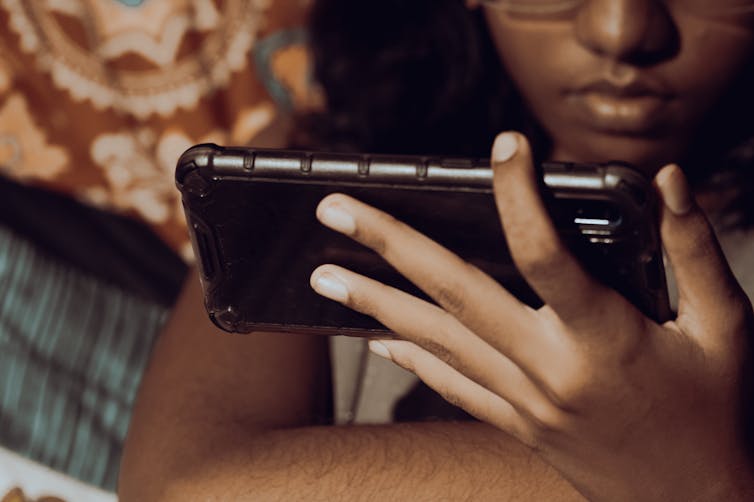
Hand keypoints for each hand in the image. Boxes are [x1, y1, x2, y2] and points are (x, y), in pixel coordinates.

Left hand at [309, 132, 753, 500]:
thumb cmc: (717, 415)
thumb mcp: (726, 328)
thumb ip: (692, 250)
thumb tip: (669, 183)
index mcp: (604, 337)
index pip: (544, 252)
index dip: (519, 194)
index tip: (503, 148)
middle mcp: (550, 368)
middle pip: (454, 293)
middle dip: (388, 245)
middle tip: (335, 211)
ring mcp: (525, 401)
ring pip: (435, 342)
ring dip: (376, 303)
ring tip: (324, 276)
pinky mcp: (517, 423)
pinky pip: (451, 387)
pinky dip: (409, 360)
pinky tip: (375, 341)